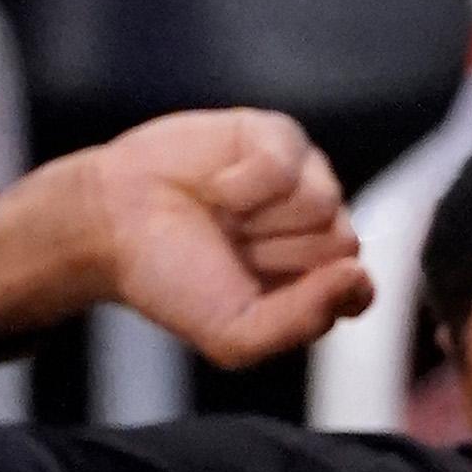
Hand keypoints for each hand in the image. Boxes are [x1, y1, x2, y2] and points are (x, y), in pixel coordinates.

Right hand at [0, 109, 371, 365]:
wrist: (112, 222)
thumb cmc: (172, 280)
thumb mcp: (235, 334)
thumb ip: (303, 320)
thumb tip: (359, 274)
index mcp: (315, 285)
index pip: (358, 291)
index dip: (312, 292)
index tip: (258, 290)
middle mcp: (317, 232)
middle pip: (344, 244)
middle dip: (279, 255)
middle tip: (231, 251)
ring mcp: (303, 181)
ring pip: (323, 203)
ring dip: (261, 219)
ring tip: (223, 218)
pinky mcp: (279, 137)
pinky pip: (288, 161)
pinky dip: (243, 181)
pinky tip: (216, 187)